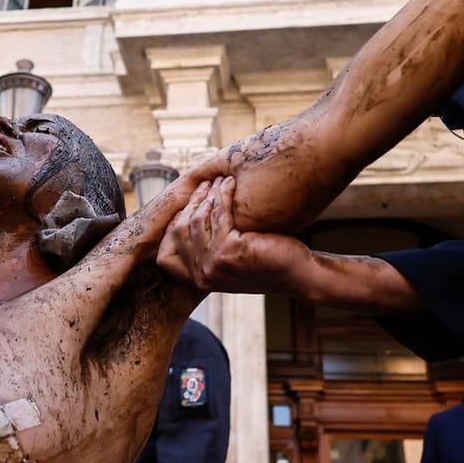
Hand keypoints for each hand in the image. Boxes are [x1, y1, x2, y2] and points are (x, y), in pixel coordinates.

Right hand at [156, 176, 310, 293]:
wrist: (298, 274)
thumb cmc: (266, 263)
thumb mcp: (229, 261)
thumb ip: (207, 250)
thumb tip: (188, 217)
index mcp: (198, 281)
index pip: (165, 258)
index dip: (170, 229)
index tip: (186, 208)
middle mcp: (202, 276)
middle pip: (179, 231)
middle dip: (191, 203)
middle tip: (204, 185)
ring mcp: (214, 265)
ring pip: (198, 219)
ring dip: (208, 195)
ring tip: (219, 181)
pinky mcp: (230, 251)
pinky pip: (218, 214)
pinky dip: (223, 194)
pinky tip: (230, 184)